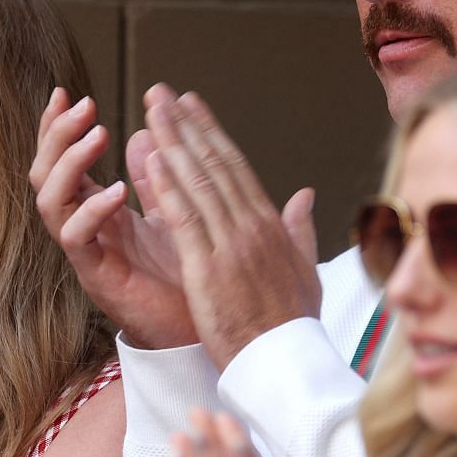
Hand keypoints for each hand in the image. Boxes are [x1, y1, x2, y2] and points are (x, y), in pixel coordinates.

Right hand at [29, 89, 197, 349]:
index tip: (64, 92)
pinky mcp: (97, 276)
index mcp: (98, 209)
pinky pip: (78, 239)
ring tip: (99, 134)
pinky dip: (94, 209)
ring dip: (71, 163)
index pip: (61, 161)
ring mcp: (87, 252)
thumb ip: (155, 177)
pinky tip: (119, 189)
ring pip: (50, 202)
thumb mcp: (171, 212)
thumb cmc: (184, 273)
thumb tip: (146, 131)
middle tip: (84, 105)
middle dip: (56, 136)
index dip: (57, 128)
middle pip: (43, 174)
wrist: (198, 327)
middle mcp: (84, 227)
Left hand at [143, 86, 322, 370]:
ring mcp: (230, 247)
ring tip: (151, 111)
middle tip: (161, 93)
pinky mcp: (209, 270)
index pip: (236, 167)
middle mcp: (252, 227)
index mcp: (270, 226)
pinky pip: (187, 221)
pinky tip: (154, 161)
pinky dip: (170, 188)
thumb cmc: (293, 323)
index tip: (190, 105)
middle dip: (185, 125)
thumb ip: (301, 228)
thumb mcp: (305, 270)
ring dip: (173, 143)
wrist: (286, 363)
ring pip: (199, 184)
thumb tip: (304, 195)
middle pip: (214, 165)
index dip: (210, 132)